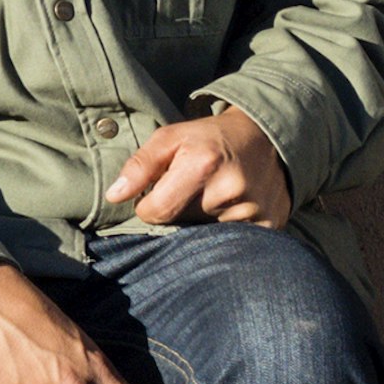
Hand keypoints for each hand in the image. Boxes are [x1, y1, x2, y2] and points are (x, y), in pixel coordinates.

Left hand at [101, 102, 293, 232]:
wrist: (266, 138)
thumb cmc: (209, 138)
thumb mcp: (171, 137)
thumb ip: (140, 165)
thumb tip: (114, 196)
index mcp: (202, 164)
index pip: (155, 212)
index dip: (149, 205)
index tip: (159, 192)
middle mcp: (229, 191)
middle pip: (180, 227)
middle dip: (177, 214)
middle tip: (191, 193)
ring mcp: (252, 212)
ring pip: (204, 240)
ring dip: (201, 226)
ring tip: (212, 199)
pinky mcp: (269, 226)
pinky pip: (232, 245)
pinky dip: (225, 234)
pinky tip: (230, 211)